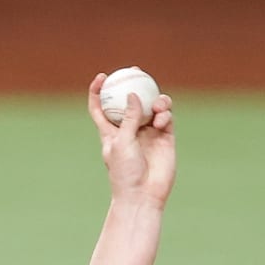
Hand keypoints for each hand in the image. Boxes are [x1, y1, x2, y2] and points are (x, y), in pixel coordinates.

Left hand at [88, 72, 175, 208]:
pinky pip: (166, 116)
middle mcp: (129, 130)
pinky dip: (165, 113)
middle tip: (136, 71)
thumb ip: (128, 118)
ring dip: (155, 100)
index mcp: (110, 132)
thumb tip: (133, 94)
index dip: (98, 91)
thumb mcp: (121, 143)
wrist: (143, 194)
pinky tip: (163, 120)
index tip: (102, 76)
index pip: (100, 108)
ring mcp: (148, 132)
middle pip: (129, 101)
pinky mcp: (165, 136)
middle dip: (132, 84)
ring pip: (151, 106)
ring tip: (158, 106)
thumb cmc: (125, 172)